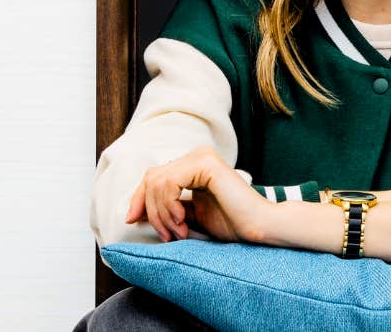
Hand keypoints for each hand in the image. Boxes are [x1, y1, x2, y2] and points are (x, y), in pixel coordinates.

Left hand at [124, 146, 270, 243]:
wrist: (258, 229)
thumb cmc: (230, 224)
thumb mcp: (189, 216)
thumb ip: (167, 208)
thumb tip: (133, 212)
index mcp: (192, 165)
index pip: (152, 177)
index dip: (138, 199)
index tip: (132, 221)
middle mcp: (196, 155)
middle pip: (151, 178)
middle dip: (151, 211)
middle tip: (168, 235)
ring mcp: (201, 156)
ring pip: (157, 181)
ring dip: (162, 213)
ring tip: (179, 232)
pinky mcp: (206, 164)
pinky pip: (170, 182)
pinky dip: (169, 206)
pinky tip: (183, 221)